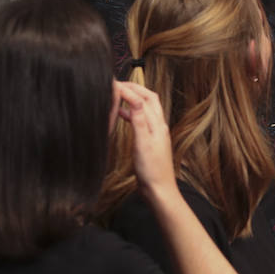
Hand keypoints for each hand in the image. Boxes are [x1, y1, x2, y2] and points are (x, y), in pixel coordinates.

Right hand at [114, 80, 177, 199]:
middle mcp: (158, 126)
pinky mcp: (149, 141)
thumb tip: (134, 98)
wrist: (159, 191)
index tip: (116, 83)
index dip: (131, 88)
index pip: (145, 98)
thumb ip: (138, 120)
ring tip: (118, 94)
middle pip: (148, 99)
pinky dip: (130, 113)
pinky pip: (140, 120)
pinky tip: (120, 115)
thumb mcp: (143, 143)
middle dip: (134, 88)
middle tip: (118, 83)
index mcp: (158, 124)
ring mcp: (155, 133)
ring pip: (144, 109)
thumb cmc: (151, 170)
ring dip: (133, 99)